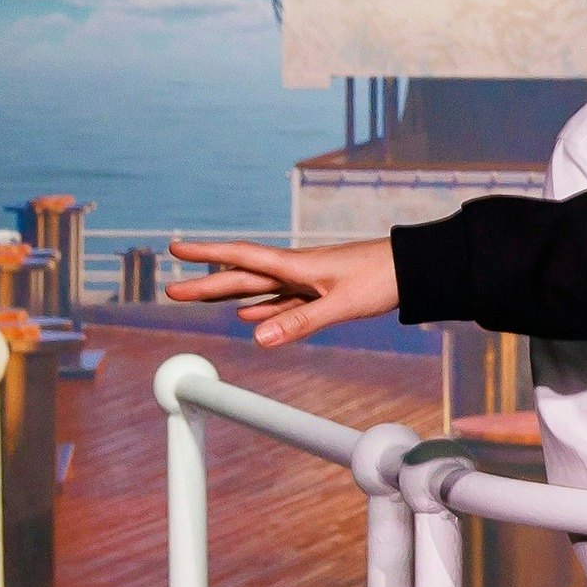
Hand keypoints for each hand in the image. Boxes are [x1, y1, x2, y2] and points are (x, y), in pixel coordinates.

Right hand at [165, 238, 400, 345]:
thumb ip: (300, 321)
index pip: (242, 258)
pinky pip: (282, 301)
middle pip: (242, 277)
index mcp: (297, 266)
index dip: (207, 254)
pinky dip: (262, 307)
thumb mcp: (341, 304)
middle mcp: (297, 270)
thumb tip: (255, 338)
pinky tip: (248, 314)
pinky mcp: (321, 292)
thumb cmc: (384, 278)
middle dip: (205, 282)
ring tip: (197, 295)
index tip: (174, 248)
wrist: (417, 269)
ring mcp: (308, 281)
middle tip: (169, 288)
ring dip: (227, 294)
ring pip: (258, 288)